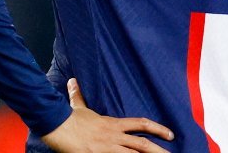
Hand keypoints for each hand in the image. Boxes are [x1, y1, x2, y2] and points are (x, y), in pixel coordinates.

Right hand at [41, 78, 174, 152]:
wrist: (57, 125)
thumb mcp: (77, 107)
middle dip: (158, 150)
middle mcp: (114, 136)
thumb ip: (78, 96)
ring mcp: (108, 148)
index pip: (141, 124)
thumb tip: (73, 81)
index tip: (170, 134)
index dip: (157, 128)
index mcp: (113, 124)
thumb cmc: (68, 118)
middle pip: (142, 144)